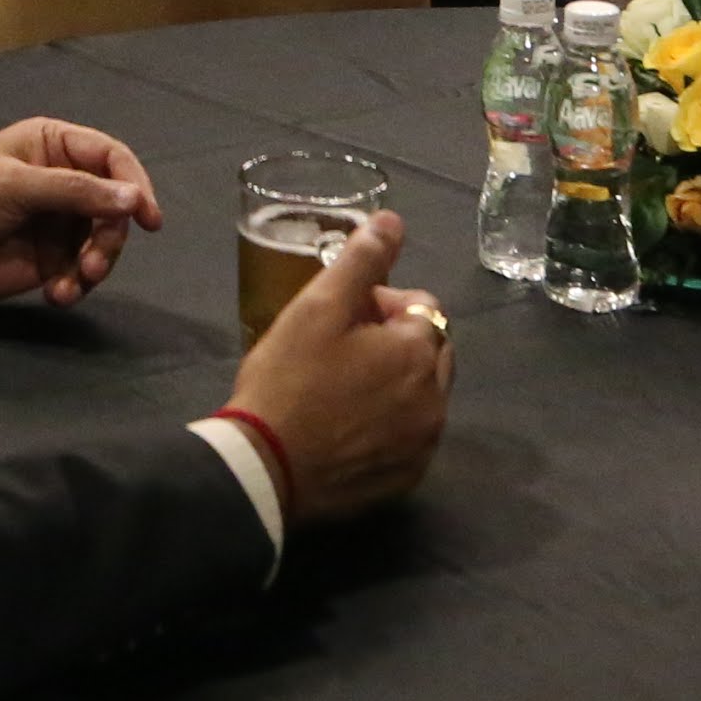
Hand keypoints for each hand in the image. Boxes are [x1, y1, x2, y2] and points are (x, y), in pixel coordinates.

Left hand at [0, 117, 161, 306]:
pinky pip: (82, 271)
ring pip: (103, 242)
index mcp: (53, 145)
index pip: (111, 158)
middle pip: (114, 205)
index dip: (135, 184)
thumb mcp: (16, 186)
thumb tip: (134, 198)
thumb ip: (75, 191)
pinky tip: (57, 295)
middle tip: (94, 264)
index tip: (148, 218)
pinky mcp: (50, 258)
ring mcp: (58, 221)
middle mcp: (63, 180)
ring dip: (96, 265)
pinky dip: (77, 285)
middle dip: (110, 237)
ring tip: (73, 283)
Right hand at [221, 208, 448, 524]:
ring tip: (344, 386)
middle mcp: (435, 401)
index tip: (342, 314)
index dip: (382, 301)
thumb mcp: (317, 308)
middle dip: (397, 340)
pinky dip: (391, 425)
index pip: (422, 306)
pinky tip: (348, 426)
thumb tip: (392, 221)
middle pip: (430, 351)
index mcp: (417, 353)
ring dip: (397, 381)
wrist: (265, 469)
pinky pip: (410, 438)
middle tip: (343, 346)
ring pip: (423, 395)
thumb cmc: (288, 381)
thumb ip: (360, 260)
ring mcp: (422, 446)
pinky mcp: (405, 480)